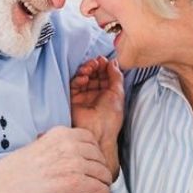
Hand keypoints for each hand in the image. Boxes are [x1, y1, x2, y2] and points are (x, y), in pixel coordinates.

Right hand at [6, 126, 111, 192]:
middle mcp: (70, 146)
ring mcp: (74, 163)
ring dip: (106, 178)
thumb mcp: (39, 144)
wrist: (10, 183)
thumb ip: (56, 143)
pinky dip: (104, 191)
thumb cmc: (20, 168)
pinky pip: (97, 185)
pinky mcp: (75, 182)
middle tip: (104, 172)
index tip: (97, 156)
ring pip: (100, 170)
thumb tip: (66, 145)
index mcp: (61, 134)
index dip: (95, 149)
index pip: (88, 137)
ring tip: (107, 184)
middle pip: (97, 154)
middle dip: (102, 164)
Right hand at [71, 56, 124, 174]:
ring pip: (84, 77)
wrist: (98, 133)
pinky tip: (84, 79)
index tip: (104, 60)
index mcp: (109, 93)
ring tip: (90, 68)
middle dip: (95, 66)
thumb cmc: (110, 118)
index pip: (105, 74)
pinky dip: (79, 79)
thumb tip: (114, 62)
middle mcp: (96, 93)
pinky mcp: (74, 99)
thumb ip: (116, 76)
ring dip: (86, 69)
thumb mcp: (118, 93)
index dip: (104, 66)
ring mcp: (85, 96)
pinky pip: (75, 85)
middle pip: (94, 74)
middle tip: (96, 63)